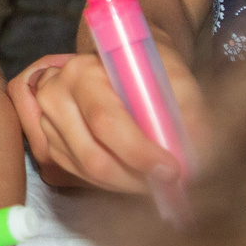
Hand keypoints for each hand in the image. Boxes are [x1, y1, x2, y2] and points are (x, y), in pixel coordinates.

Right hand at [8, 52, 195, 195]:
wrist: (123, 60)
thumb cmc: (148, 66)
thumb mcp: (175, 75)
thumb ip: (188, 110)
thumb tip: (197, 154)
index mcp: (83, 72)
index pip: (106, 122)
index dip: (139, 152)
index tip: (172, 170)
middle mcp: (56, 95)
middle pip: (93, 155)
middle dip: (136, 178)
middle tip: (170, 183)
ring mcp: (48, 122)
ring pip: (87, 171)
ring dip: (127, 184)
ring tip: (157, 179)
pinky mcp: (50, 143)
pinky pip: (81, 175)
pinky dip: (113, 182)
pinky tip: (135, 175)